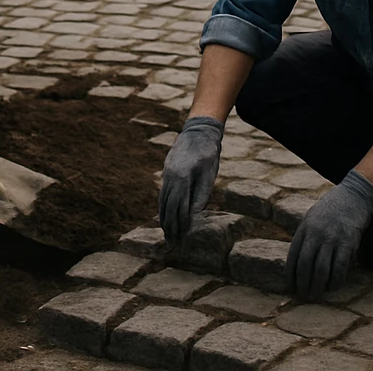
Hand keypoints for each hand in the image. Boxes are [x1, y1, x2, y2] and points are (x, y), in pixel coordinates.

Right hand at [158, 115, 223, 243]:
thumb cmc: (208, 153)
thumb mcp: (209, 174)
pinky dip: (162, 207)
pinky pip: (163, 193)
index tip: (183, 238)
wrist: (199, 130)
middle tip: (172, 243)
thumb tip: (194, 214)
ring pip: (162, 201)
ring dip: (164, 219)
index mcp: (182, 177)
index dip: (181, 224)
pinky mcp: (167, 172)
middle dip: (170, 226)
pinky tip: (164, 216)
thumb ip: (201, 194)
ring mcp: (166, 174)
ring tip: (166, 234)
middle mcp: (170, 177)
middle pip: (168, 206)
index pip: (180, 206)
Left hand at [286, 170, 372, 298]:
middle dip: (303, 284)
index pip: (293, 256)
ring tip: (315, 296)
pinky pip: (340, 267)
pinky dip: (336, 280)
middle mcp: (316, 234)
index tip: (289, 286)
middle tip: (303, 296)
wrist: (353, 195)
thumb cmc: (331, 208)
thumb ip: (306, 237)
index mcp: (305, 228)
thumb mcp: (312, 218)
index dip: (290, 274)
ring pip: (321, 269)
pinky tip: (333, 287)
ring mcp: (332, 238)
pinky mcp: (348, 243)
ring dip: (317, 286)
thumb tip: (298, 260)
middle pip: (305, 265)